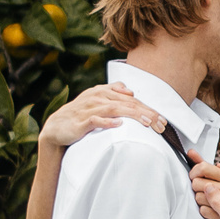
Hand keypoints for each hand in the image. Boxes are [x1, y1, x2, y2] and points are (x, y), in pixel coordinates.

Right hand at [39, 85, 166, 150]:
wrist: (57, 127)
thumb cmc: (81, 114)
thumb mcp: (98, 101)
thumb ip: (113, 93)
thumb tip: (131, 91)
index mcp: (103, 92)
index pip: (131, 100)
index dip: (148, 109)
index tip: (163, 121)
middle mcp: (98, 97)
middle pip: (127, 103)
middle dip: (146, 113)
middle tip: (161, 124)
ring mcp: (89, 109)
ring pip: (115, 109)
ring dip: (133, 115)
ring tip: (148, 122)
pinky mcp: (80, 122)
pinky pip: (95, 120)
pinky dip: (107, 122)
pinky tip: (119, 124)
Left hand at [190, 159, 219, 213]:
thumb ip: (204, 165)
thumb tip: (191, 152)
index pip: (203, 167)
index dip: (194, 173)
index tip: (195, 177)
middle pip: (196, 183)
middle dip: (196, 188)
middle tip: (203, 191)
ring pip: (198, 197)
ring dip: (200, 200)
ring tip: (209, 201)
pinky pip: (203, 211)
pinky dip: (205, 211)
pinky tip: (212, 210)